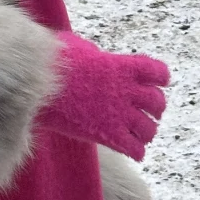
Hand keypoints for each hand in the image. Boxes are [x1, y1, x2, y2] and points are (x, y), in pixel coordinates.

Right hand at [39, 31, 168, 159]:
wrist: (38, 85)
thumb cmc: (51, 63)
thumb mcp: (77, 47)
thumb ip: (93, 54)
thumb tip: (95, 56)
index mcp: (122, 67)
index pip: (157, 72)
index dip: (161, 78)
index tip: (158, 82)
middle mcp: (126, 90)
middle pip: (157, 102)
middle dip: (156, 108)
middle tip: (150, 113)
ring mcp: (119, 113)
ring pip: (149, 128)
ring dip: (148, 132)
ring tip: (142, 135)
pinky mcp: (108, 134)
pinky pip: (134, 149)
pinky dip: (137, 152)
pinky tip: (134, 152)